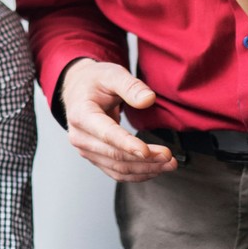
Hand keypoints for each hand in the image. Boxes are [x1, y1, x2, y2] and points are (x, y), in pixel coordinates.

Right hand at [58, 59, 177, 181]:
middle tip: (169, 156)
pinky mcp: (95, 157)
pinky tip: (155, 169)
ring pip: (118, 168)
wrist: (79, 89)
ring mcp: (86, 150)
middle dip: (145, 159)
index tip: (147, 151)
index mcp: (81, 115)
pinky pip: (117, 172)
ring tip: (168, 164)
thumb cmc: (94, 81)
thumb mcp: (112, 74)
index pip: (107, 134)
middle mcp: (80, 137)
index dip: (128, 144)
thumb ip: (131, 86)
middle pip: (115, 155)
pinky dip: (137, 174)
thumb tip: (148, 99)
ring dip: (145, 169)